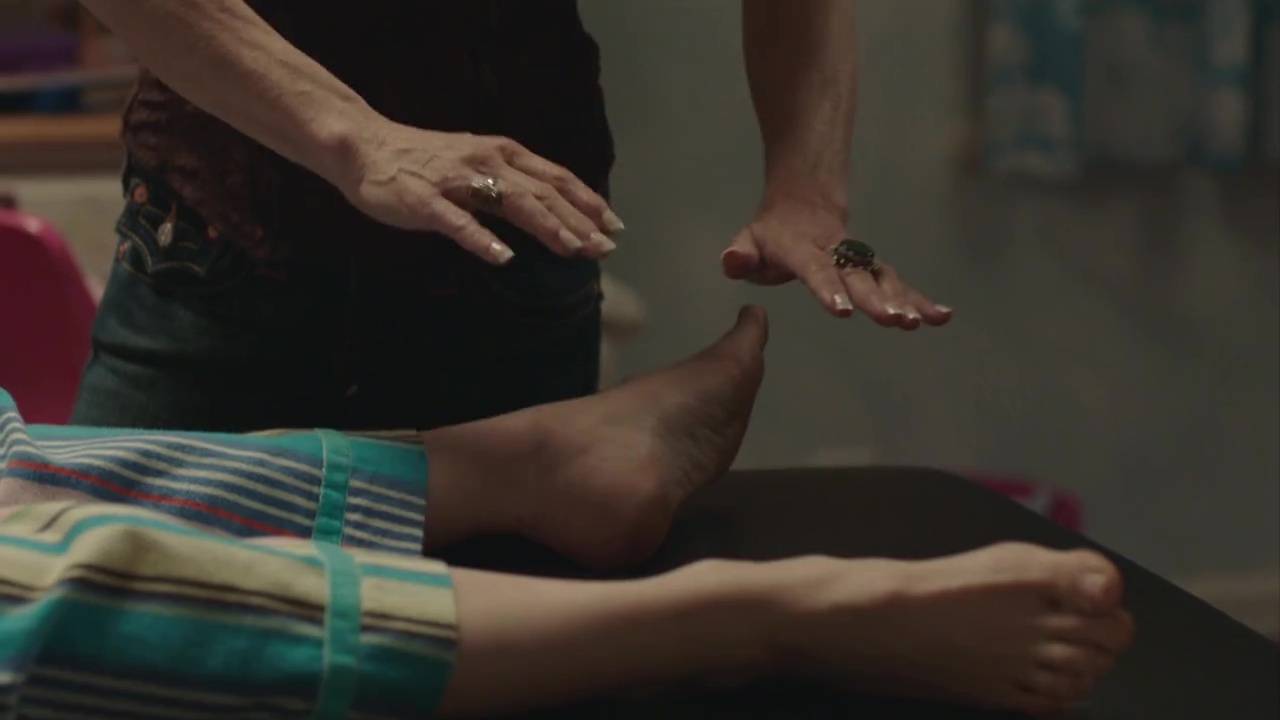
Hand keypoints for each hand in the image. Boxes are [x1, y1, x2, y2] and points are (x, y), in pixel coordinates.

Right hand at [341, 118, 624, 263]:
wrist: (365, 146)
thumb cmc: (424, 162)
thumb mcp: (477, 165)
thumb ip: (511, 185)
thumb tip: (551, 213)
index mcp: (503, 154)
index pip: (556, 178)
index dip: (588, 201)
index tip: (615, 226)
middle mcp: (487, 162)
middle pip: (543, 192)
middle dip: (579, 221)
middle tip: (605, 248)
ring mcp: (456, 181)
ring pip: (511, 203)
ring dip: (545, 225)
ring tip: (572, 249)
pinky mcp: (426, 202)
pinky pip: (458, 223)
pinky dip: (482, 239)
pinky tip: (503, 257)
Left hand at [720, 194, 950, 329]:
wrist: (804, 203)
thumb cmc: (771, 234)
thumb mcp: (748, 240)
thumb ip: (740, 254)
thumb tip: (734, 262)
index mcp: (801, 248)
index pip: (815, 269)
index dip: (828, 288)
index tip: (844, 311)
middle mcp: (835, 252)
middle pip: (856, 275)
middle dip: (874, 298)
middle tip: (891, 320)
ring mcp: (857, 259)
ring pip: (882, 278)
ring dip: (902, 300)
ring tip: (918, 323)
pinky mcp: (873, 268)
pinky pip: (898, 284)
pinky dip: (919, 300)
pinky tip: (941, 317)